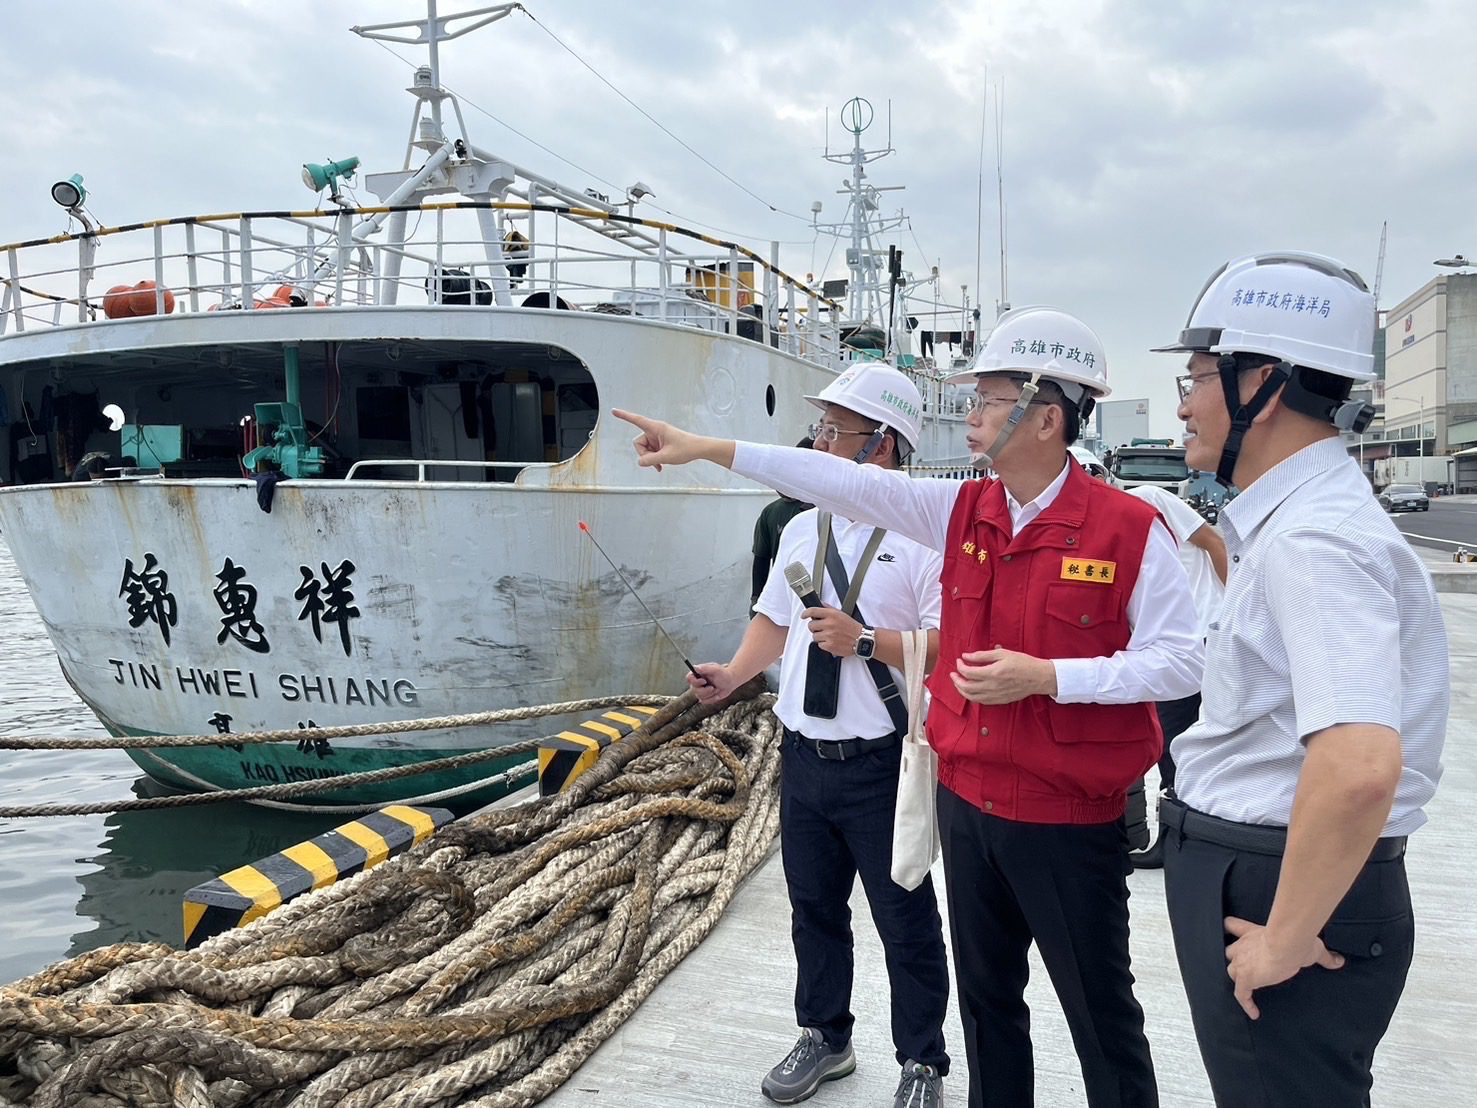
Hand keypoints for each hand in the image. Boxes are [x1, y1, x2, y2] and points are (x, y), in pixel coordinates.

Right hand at [612, 409, 714, 471]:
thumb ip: (650, 460)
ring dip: (651, 458)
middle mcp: (655, 430)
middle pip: (639, 443)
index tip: (614, 411)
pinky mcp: (660, 443)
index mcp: (656, 428)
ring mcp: (657, 437)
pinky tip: (661, 465)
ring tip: (662, 464)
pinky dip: (654, 459)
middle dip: (645, 455)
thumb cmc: (686, 448)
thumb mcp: (666, 457)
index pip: (636, 420)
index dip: (624, 416)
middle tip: (656, 463)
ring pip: (644, 449)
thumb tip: (640, 462)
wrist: (698, 449)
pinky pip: (651, 451)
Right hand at [686, 662, 735, 704]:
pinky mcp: (704, 697)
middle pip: (694, 689)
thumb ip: (705, 668)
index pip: (689, 678)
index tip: (704, 681)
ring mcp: (700, 690)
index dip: (695, 681)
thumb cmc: (723, 673)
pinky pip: (705, 701)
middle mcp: (697, 682)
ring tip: (716, 689)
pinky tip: (717, 694)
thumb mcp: (715, 669)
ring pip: (699, 696)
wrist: (730, 682)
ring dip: (710, 694)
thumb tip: (695, 667)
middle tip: (713, 687)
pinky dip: (712, 698)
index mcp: (697, 674)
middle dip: (705, 690)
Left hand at [801, 606, 863, 657]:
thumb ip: (829, 608)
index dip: (805, 613)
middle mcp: (829, 624)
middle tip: (822, 628)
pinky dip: (824, 644)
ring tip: (829, 636)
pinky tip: (832, 641)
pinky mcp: (829, 645)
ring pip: (814, 636)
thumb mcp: (841, 613)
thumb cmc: (851, 627)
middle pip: (811, 625)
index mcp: (832, 614)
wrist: (861, 639)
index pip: (813, 611)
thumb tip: (820, 604)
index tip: (803, 615)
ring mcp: (829, 635)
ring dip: (820, 637)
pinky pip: (819, 645)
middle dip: (815, 627)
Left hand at [950, 647, 1056, 704]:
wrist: (1038, 677)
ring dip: (961, 690)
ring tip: (958, 682)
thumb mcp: (1002, 654)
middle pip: (966, 687)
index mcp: (992, 673)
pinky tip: (971, 690)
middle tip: (953, 673)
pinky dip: (972, 696)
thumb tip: (966, 656)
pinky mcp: (999, 701)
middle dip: (956, 680)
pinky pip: (981, 701)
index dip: (960, 666)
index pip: (968, 672)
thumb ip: (982, 656)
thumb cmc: (1022, 663)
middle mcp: (992, 687)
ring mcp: (995, 696)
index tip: (959, 660)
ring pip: (971, 697)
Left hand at [1223, 916, 1344, 1018]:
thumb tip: (1338, 960)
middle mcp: (1243, 946)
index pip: (1233, 925)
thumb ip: (1324, 955)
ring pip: (1231, 971)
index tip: (1229, 931)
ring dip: (1237, 977)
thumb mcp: (1312, 947)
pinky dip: (1245, 1003)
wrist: (1287, 945)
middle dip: (1235, 957)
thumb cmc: (1296, 939)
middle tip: (1245, 965)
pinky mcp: (1245, 979)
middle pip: (1229, 951)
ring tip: (1246, 987)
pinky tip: (1253, 1012)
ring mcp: (1242, 963)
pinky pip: (1241, 995)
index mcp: (1253, 933)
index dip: (1231, 928)